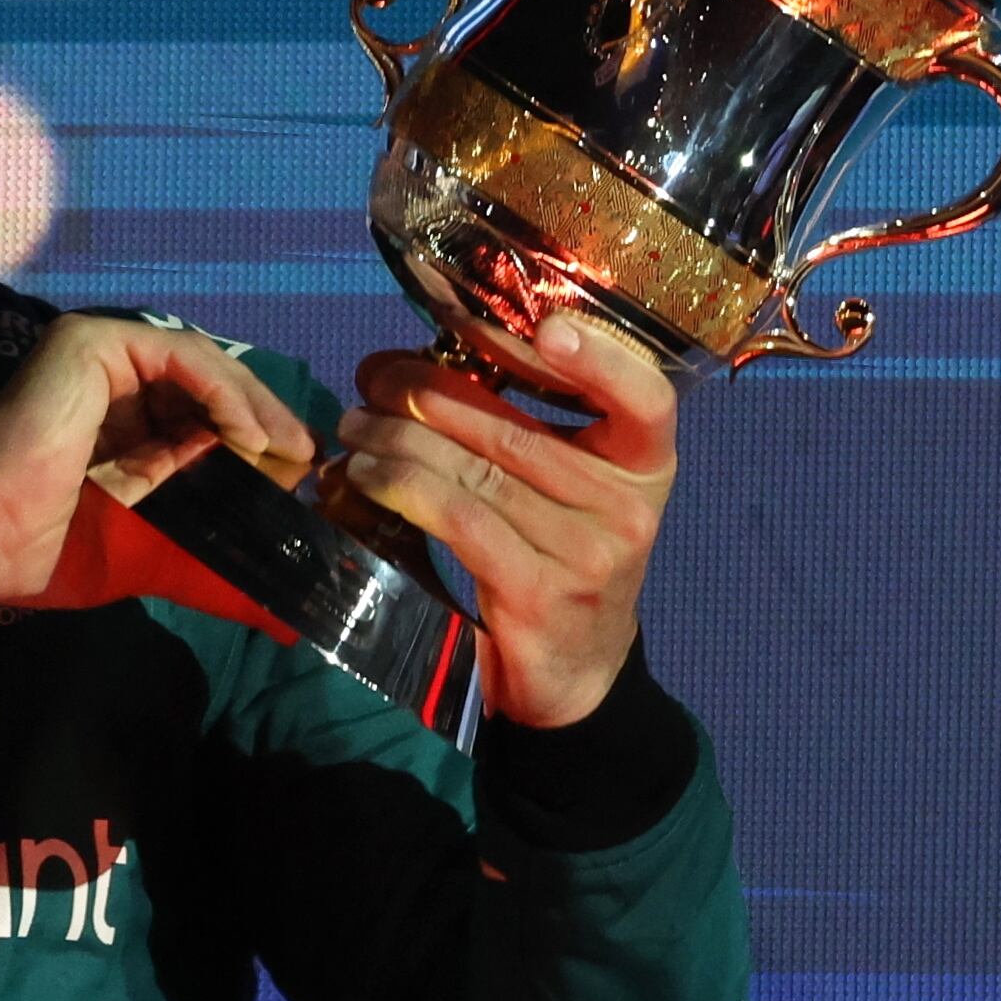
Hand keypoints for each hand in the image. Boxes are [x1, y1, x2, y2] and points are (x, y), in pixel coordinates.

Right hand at [0, 315, 315, 603]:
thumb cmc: (62, 548)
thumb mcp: (158, 543)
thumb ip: (211, 553)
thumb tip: (284, 605)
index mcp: (120, 417)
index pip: (202, 411)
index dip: (253, 435)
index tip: (296, 471)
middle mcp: (111, 378)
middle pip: (208, 382)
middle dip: (263, 417)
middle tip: (303, 458)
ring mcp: (100, 353)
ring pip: (202, 364)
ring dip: (252, 404)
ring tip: (285, 449)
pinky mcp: (94, 342)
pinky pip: (180, 356)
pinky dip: (223, 391)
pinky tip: (247, 433)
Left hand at [335, 315, 676, 727]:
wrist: (575, 674)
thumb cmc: (560, 558)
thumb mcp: (567, 490)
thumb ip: (521, 427)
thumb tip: (409, 364)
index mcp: (644, 466)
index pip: (645, 399)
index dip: (600, 359)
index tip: (546, 326)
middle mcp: (626, 508)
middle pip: (516, 430)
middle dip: (431, 392)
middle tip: (373, 378)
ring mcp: (586, 556)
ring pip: (475, 473)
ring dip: (399, 440)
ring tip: (354, 426)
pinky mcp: (538, 594)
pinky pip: (458, 520)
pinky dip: (401, 489)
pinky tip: (365, 477)